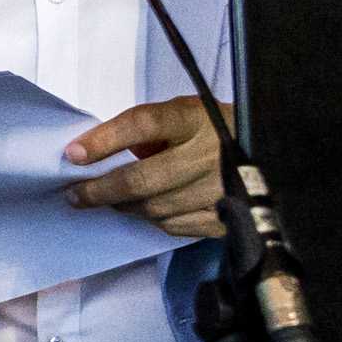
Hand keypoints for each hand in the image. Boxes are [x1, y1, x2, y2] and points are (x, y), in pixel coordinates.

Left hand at [65, 95, 225, 237]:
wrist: (268, 151)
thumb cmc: (212, 130)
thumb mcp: (182, 115)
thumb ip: (146, 130)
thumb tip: (96, 154)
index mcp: (195, 119)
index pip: (143, 125)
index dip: (104, 140)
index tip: (72, 154)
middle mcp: (209, 155)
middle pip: (142, 179)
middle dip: (100, 190)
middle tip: (75, 194)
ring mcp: (220, 190)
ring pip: (154, 208)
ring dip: (123, 206)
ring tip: (106, 201)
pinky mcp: (227, 218)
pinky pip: (175, 226)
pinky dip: (152, 219)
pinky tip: (143, 211)